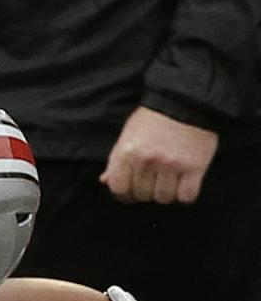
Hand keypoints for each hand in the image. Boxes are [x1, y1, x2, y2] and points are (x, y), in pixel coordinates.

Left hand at [101, 106, 216, 203]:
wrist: (185, 102)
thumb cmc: (153, 119)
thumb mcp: (128, 135)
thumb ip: (116, 160)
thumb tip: (105, 181)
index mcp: (126, 152)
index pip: (118, 188)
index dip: (124, 195)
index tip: (132, 193)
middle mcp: (146, 160)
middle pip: (142, 195)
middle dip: (147, 191)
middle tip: (154, 181)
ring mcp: (171, 164)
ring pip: (164, 198)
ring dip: (167, 193)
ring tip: (170, 180)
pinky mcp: (194, 167)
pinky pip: (186, 196)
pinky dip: (186, 194)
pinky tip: (184, 183)